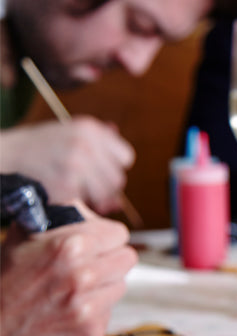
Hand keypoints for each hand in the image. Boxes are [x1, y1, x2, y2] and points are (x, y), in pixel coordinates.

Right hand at [0, 118, 134, 213]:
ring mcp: (75, 166)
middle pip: (117, 180)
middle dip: (103, 188)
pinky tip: (60, 197)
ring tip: (73, 194)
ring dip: (92, 200)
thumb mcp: (67, 135)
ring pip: (104, 194)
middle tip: (84, 190)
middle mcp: (86, 145)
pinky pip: (84, 204)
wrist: (0, 154)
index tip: (98, 172)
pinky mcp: (64, 186)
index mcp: (90, 129)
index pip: (125, 158)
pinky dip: (76, 206)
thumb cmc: (34, 148)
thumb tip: (121, 181)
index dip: (111, 168)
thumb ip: (99, 151)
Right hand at [0, 209, 137, 335]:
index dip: (105, 237)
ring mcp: (89, 305)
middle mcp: (84, 275)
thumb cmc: (1, 281)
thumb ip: (62, 216)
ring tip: (73, 290)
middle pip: (127, 258)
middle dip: (109, 259)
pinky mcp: (91, 330)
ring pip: (121, 284)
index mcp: (70, 246)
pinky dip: (94, 310)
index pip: (119, 233)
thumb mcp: (22, 236)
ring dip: (103, 285)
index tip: (95, 243)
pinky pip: (109, 311)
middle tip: (88, 266)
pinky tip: (68, 311)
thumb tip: (89, 213)